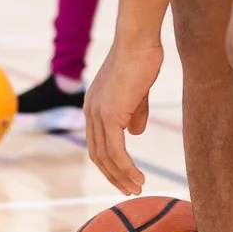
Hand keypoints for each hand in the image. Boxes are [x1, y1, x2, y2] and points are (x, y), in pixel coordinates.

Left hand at [82, 33, 159, 194]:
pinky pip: (116, 151)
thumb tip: (135, 134)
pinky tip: (138, 178)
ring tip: (136, 189)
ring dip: (121, 177)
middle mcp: (91, 112)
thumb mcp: (137, 92)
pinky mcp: (110, 116)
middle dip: (113, 175)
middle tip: (129, 190)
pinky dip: (126, 168)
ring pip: (107, 157)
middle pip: (98, 155)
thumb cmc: (141, 58)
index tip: (124, 176)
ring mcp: (98, 115)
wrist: (138, 41)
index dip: (110, 162)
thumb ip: (135, 113)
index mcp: (94, 106)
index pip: (98, 142)